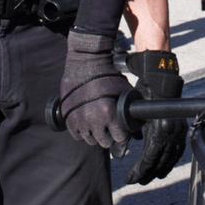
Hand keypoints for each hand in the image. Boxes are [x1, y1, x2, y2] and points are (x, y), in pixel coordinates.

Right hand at [59, 29, 130, 152]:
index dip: (122, 134)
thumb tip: (137, 122)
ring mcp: (79, 120)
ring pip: (90, 140)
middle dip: (109, 136)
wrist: (86, 62)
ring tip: (97, 124)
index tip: (120, 130)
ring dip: (95, 134)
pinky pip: (76, 135)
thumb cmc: (107, 74)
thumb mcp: (124, 91)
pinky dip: (82, 131)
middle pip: (104, 142)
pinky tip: (86, 123)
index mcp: (109, 114)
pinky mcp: (68, 117)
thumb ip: (130, 109)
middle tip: (109, 128)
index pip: (119, 137)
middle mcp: (93, 120)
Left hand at [123, 50, 185, 183]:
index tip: (130, 179)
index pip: (149, 159)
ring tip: (153, 176)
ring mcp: (179, 131)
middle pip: (161, 162)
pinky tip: (166, 164)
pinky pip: (179, 150)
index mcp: (159, 131)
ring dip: (162, 169)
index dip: (139, 172)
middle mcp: (172, 133)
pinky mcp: (182, 129)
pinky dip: (172, 160)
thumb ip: (125, 135)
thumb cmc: (142, 95)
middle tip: (138, 181)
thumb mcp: (130, 115)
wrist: (159, 81)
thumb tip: (118, 153)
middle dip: (149, 174)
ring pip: (172, 158)